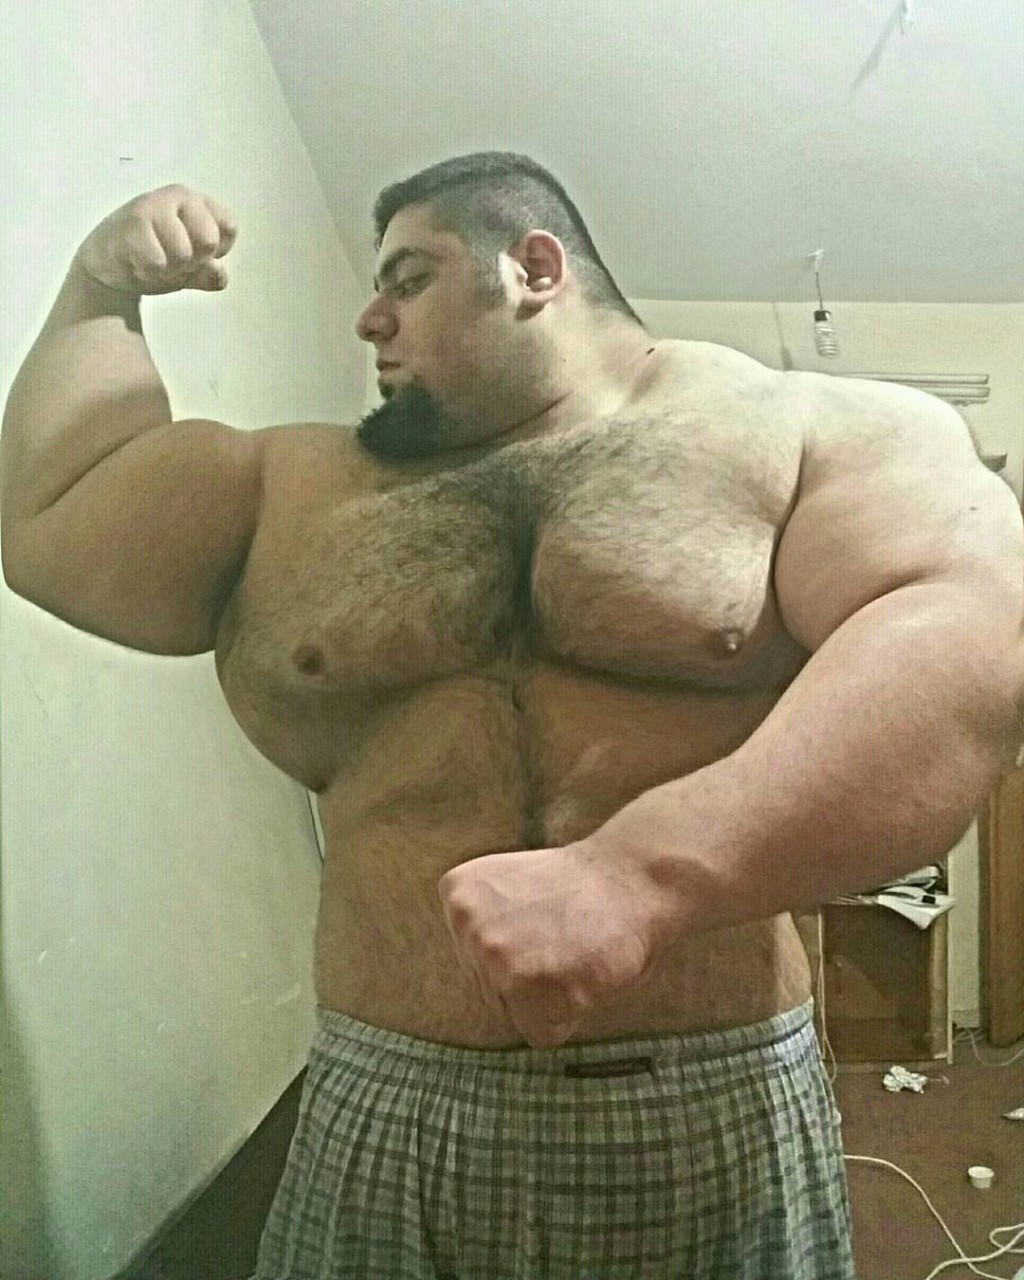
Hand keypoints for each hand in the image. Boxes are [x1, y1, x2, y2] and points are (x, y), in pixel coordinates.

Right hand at [74, 184, 237, 295]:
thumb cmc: (155, 259)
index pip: (229, 228)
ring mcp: (153, 206)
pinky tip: (135, 261)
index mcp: (199, 203)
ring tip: (152, 259)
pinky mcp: (131, 223)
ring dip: (168, 269)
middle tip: (171, 258)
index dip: (216, 252)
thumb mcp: (191, 271)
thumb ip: (210, 274)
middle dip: (192, 261)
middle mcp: (179, 196)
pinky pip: (157, 263)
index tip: (195, 253)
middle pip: (209, 241)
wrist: (107, 266)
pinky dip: (148, 272)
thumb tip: (219, 274)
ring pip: (183, 255)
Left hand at [437, 842, 667, 1048]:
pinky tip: (585, 974)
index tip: (544, 922)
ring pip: (513, 1014)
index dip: (516, 951)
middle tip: (564, 940)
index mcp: (456, 892)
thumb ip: (484, 924)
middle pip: (489, 990)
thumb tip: (480, 977)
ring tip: (575, 954)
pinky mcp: (530, 987)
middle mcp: (466, 924)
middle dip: (529, 979)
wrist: (633, 876)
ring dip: (548, 998)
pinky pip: (543, 1033)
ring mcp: (496, 956)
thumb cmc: (581, 888)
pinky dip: (569, 1016)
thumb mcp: (508, 890)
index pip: (471, 959)